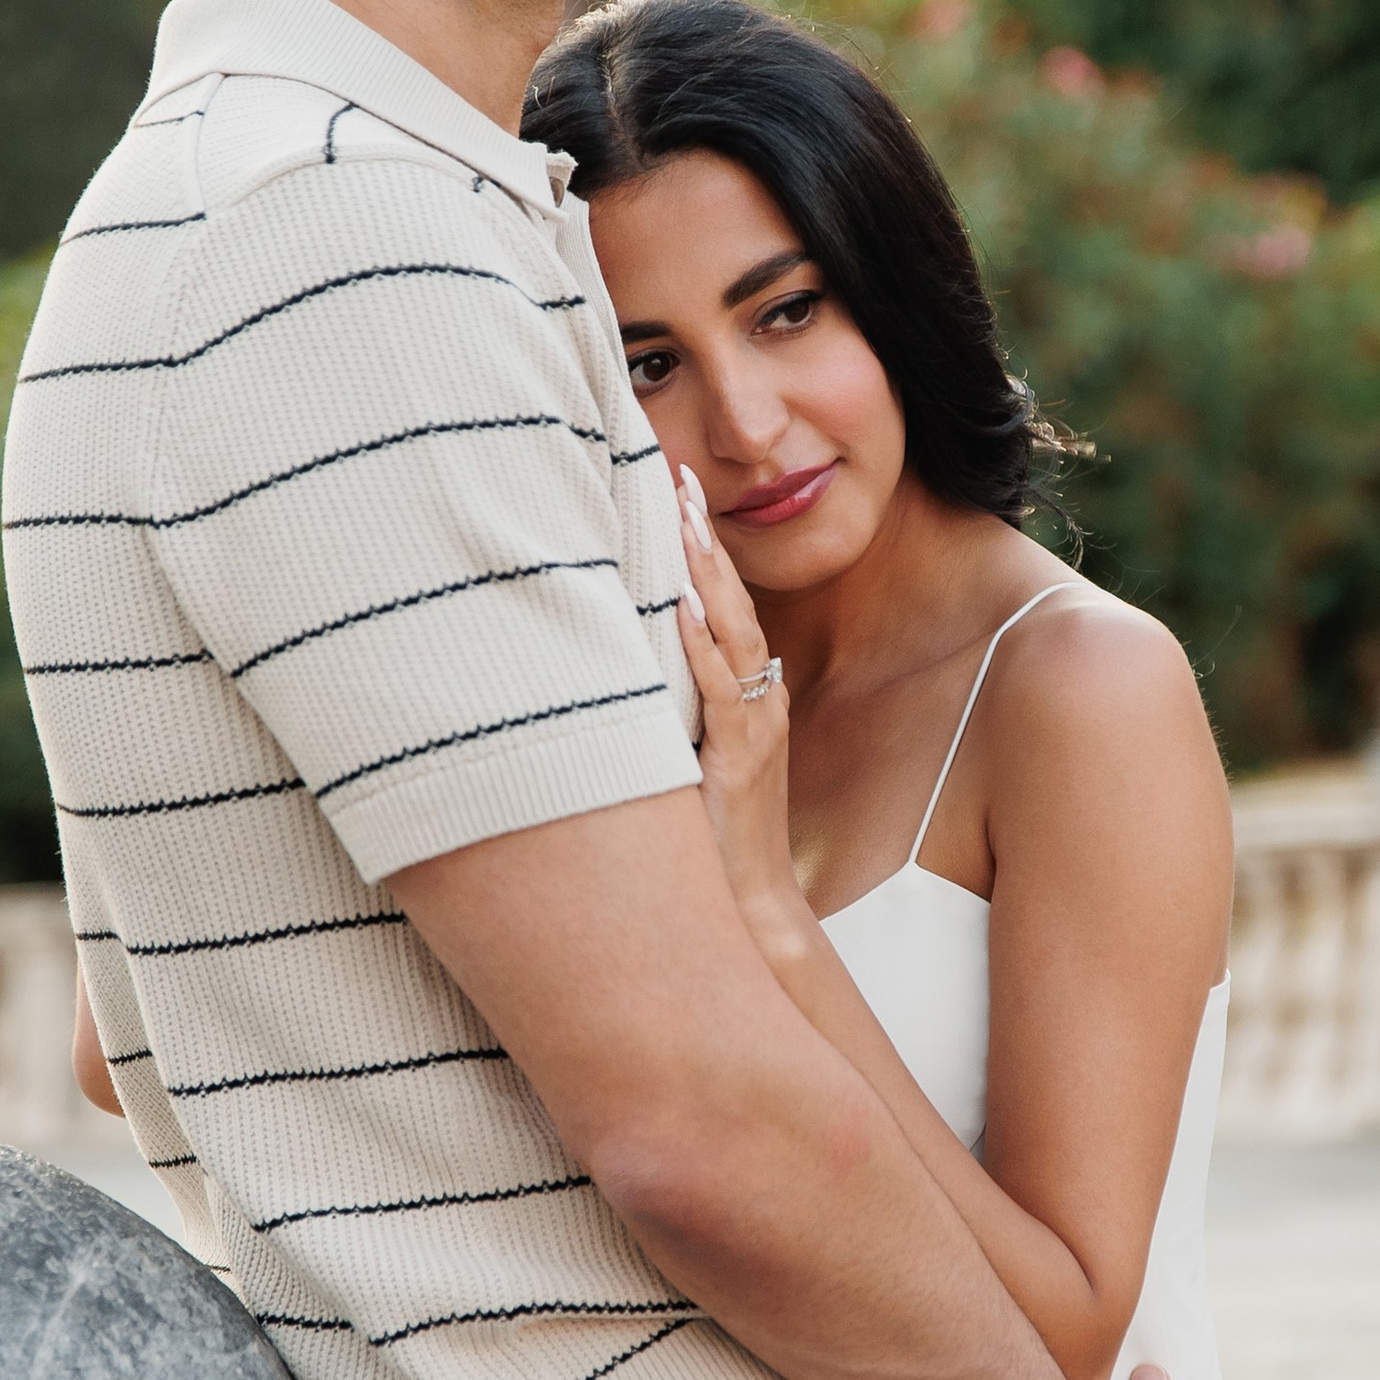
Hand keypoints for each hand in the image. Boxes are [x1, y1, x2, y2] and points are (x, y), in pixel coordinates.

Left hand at [671, 463, 803, 942]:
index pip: (727, 606)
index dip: (704, 550)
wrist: (748, 903)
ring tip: (685, 517)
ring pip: (732, 632)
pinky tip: (682, 607)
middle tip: (680, 477)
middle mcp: (760, 701)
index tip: (679, 493)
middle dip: (706, 539)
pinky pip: (722, 689)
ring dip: (707, 573)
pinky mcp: (740, 759)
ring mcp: (755, 728)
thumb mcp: (690, 756)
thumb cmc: (712, 834)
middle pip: (733, 602)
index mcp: (749, 695)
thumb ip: (673, 710)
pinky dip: (702, 644)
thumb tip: (620, 665)